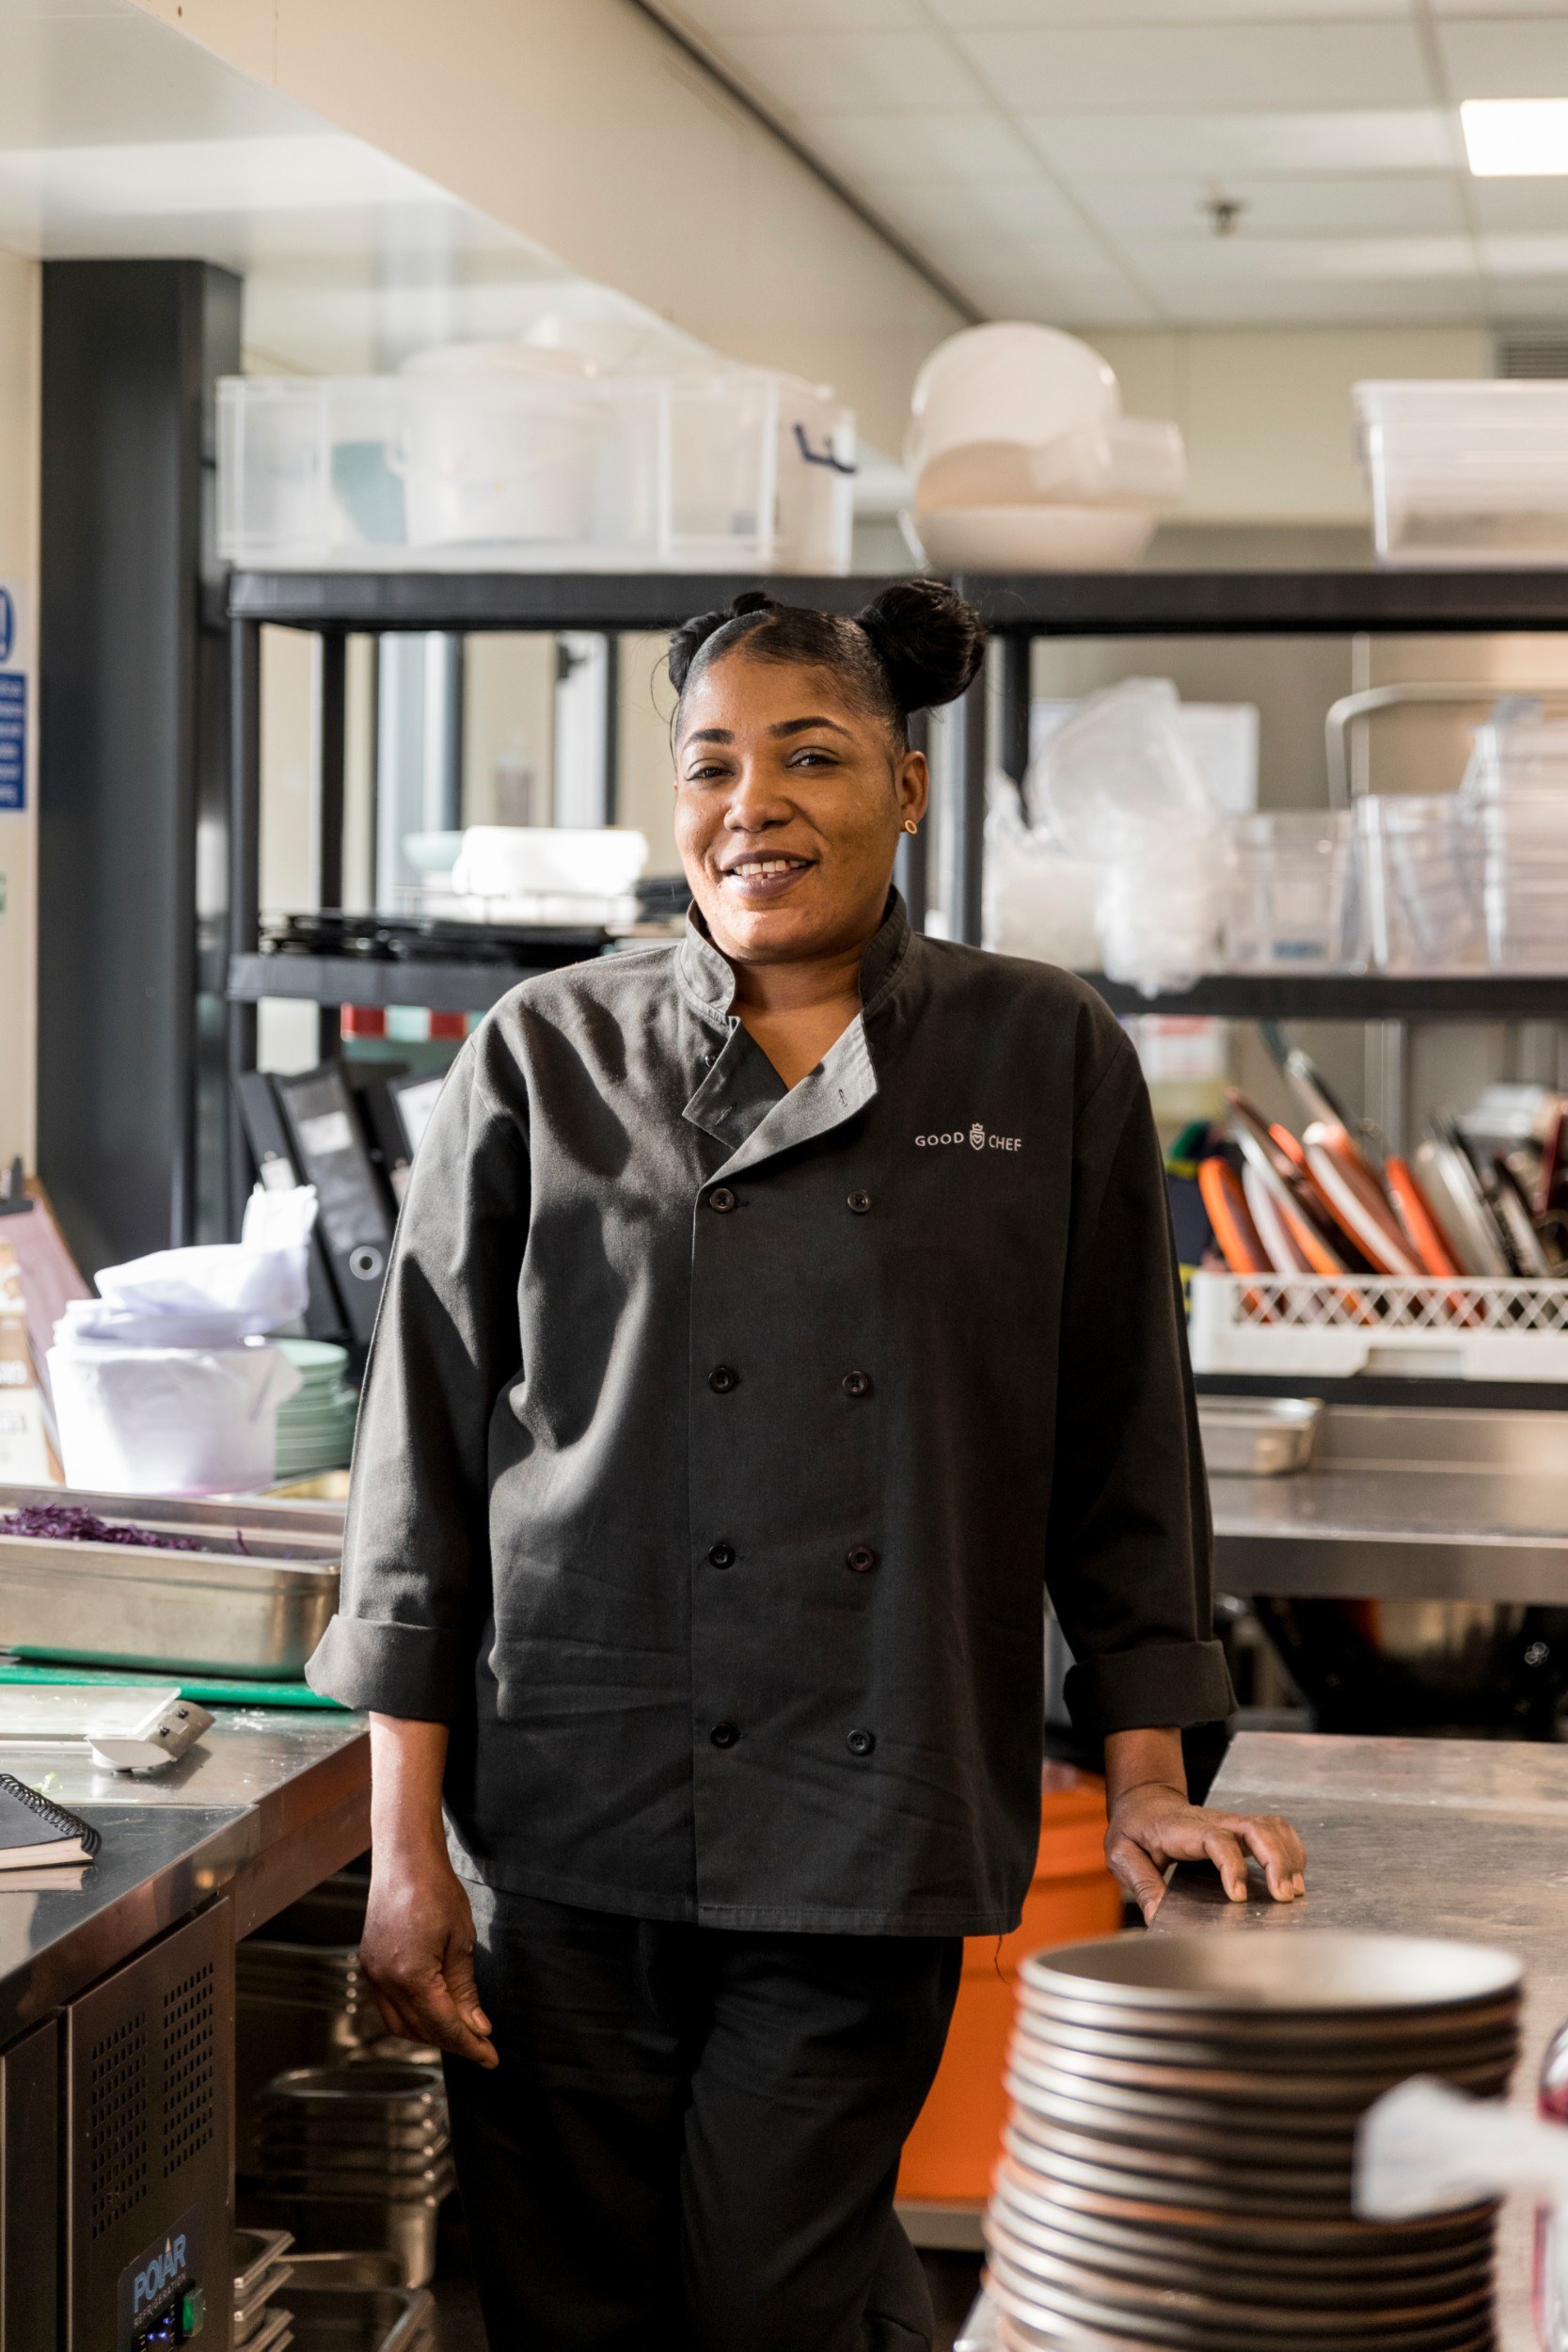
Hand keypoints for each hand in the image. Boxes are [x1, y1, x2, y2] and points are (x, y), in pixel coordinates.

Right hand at [360, 1838, 498, 2067]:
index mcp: (410, 1976)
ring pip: (400, 2023)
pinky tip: (432, 2011)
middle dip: (452, 2040)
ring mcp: (372, 1973)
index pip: (443, 2025)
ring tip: (459, 2032)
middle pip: (420, 2030)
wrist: (404, 1858)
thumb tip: (477, 2026)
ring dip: (429, 2033)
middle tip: (481, 2045)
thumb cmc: (436, 1890)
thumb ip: (465, 1989)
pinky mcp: (369, 1963)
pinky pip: (388, 2005)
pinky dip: (411, 2016)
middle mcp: (384, 1980)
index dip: (469, 2045)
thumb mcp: (461, 1941)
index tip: (491, 2057)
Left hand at [1106, 1780, 1306, 1925]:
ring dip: (1288, 1855)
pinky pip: (1274, 1830)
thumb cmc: (1134, 1828)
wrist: (1143, 1802)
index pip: (1215, 1839)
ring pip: (1269, 1826)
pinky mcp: (1240, 1829)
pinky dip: (1291, 1849)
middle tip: (1285, 1896)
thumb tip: (1157, 1914)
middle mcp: (1212, 1821)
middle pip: (1254, 1828)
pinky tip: (1295, 1874)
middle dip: (1276, 1860)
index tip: (1237, 1897)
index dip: (1232, 1866)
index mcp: (1182, 1829)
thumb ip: (1141, 1882)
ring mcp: (1229, 1822)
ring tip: (1294, 1890)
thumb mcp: (1122, 1853)